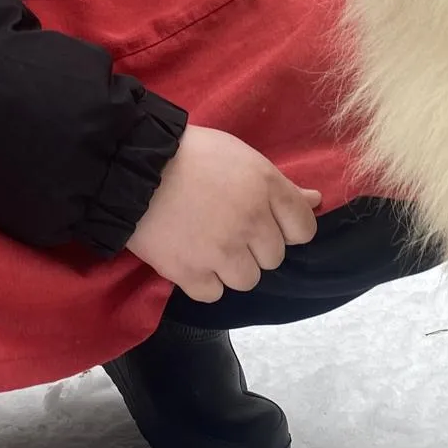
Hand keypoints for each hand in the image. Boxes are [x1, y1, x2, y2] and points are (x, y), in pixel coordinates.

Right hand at [126, 125, 321, 302]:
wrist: (131, 167)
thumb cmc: (190, 154)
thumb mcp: (242, 157)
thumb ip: (281, 185)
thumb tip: (315, 201)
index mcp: (266, 188)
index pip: (304, 230)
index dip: (287, 228)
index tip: (267, 223)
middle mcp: (250, 222)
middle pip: (274, 258)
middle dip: (255, 246)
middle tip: (227, 227)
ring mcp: (221, 251)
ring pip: (247, 280)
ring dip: (231, 267)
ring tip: (208, 244)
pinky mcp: (190, 273)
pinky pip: (213, 294)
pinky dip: (202, 281)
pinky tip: (191, 258)